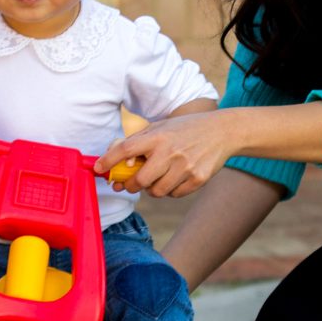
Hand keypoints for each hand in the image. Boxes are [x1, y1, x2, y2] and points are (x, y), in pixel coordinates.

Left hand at [95, 111, 233, 197]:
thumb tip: (116, 158)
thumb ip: (139, 140)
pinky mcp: (198, 179)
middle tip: (129, 183)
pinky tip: (176, 177)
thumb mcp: (162, 126)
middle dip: (130, 185)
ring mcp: (185, 167)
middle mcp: (171, 151)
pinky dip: (170, 190)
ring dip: (152, 189)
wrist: (222, 131)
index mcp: (158, 136)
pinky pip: (174, 194)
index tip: (99, 169)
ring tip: (158, 177)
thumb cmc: (186, 129)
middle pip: (139, 181)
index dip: (108, 161)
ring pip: (156, 192)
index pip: (126, 149)